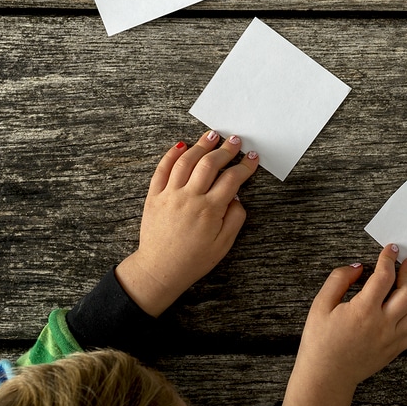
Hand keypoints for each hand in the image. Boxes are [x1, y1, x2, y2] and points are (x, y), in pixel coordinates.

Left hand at [113, 130, 259, 316]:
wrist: (159, 270)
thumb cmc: (193, 260)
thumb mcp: (223, 244)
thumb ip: (235, 218)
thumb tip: (236, 196)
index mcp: (209, 210)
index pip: (232, 179)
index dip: (245, 166)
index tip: (252, 158)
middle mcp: (189, 198)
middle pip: (210, 164)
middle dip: (225, 149)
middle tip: (235, 140)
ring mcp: (170, 195)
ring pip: (186, 161)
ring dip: (201, 145)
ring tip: (212, 135)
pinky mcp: (154, 196)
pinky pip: (162, 170)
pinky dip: (171, 155)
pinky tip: (181, 145)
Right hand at [282, 243, 406, 405]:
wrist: (325, 377)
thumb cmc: (320, 343)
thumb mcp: (320, 306)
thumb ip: (338, 281)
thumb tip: (358, 267)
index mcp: (362, 311)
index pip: (383, 277)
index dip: (389, 259)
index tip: (391, 250)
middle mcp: (381, 324)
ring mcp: (391, 338)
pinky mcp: (395, 349)